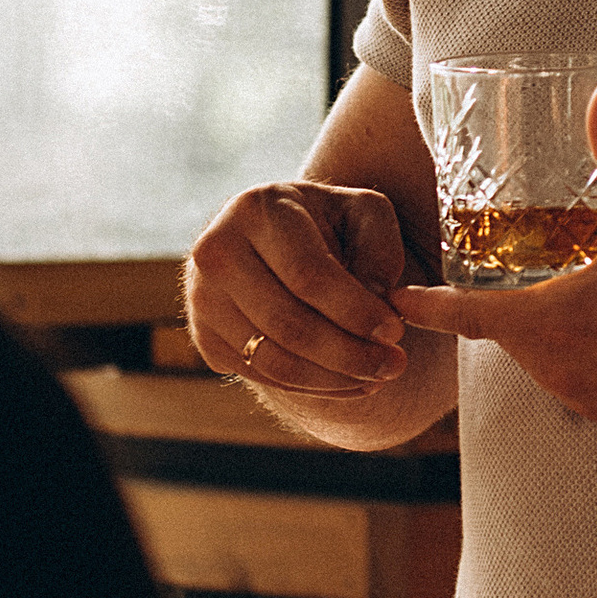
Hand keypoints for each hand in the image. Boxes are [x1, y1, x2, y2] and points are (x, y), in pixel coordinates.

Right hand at [185, 177, 419, 397]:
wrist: (269, 238)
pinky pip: (261, 376)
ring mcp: (202, 299)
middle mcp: (215, 253)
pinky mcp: (205, 338)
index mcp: (255, 210)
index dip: (355, 310)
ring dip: (334, 379)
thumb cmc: (326, 222)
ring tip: (378, 377)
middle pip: (288, 324)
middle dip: (349, 354)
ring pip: (273, 360)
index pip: (307, 275)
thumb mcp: (362, 212)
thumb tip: (376, 300)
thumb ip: (378, 247)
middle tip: (394, 365)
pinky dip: (311, 387)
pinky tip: (350, 381)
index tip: (395, 331)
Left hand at [391, 83, 596, 438]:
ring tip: (585, 302)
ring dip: (556, 336)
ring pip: (549, 365)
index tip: (396, 299)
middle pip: (511, 336)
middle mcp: (559, 372)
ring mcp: (590, 404)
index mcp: (552, 322)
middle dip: (512, 308)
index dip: (426, 305)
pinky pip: (585, 390)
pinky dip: (591, 363)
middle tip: (525, 277)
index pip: (466, 315)